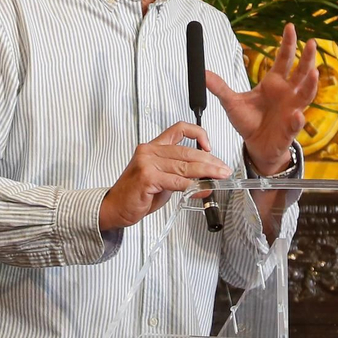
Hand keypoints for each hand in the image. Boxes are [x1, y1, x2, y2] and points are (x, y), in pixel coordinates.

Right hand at [99, 122, 232, 230]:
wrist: (114, 208)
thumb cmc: (137, 193)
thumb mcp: (162, 181)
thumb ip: (182, 177)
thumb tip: (206, 180)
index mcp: (153, 147)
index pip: (179, 128)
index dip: (198, 133)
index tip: (209, 146)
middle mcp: (149, 151)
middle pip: (187, 152)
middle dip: (210, 162)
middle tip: (223, 169)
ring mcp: (147, 163)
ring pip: (185, 166)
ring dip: (206, 173)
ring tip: (218, 178)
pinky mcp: (147, 177)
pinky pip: (177, 181)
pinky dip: (192, 186)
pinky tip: (200, 190)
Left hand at [206, 23, 316, 175]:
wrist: (256, 146)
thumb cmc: (249, 121)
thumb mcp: (231, 103)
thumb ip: (219, 87)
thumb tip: (202, 72)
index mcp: (274, 83)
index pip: (284, 59)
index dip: (288, 43)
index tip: (290, 27)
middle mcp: (288, 93)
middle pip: (301, 72)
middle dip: (307, 57)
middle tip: (311, 42)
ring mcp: (292, 110)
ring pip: (306, 94)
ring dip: (310, 84)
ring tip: (314, 72)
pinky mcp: (290, 129)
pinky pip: (296, 123)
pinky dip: (297, 119)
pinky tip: (297, 115)